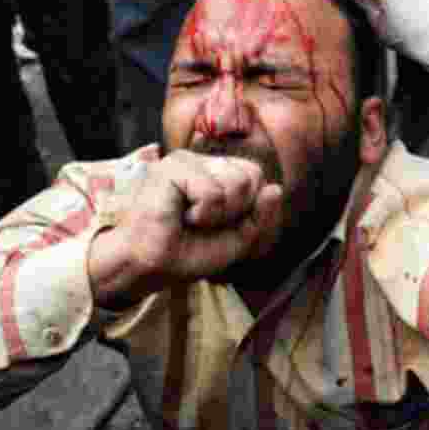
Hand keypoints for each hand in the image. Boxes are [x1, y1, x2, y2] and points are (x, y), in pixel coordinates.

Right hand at [89, 151, 282, 305]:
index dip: (248, 209)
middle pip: (251, 176)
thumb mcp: (238, 240)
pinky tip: (180, 216)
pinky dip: (202, 214)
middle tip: (204, 223)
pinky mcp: (171, 168)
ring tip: (191, 220)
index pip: (256, 176)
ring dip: (218, 215)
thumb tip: (276, 188)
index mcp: (217, 172)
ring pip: (236, 182)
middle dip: (235, 211)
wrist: (152, 267)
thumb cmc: (188, 252)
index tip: (220, 225)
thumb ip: (260, 216)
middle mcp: (202, 162)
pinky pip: (212, 192)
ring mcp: (186, 162)